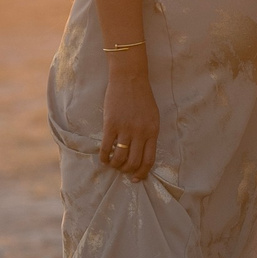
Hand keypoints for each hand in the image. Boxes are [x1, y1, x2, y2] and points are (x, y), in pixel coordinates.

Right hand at [100, 62, 158, 181]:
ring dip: (115, 165)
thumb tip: (142, 152)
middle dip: (127, 171)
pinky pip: (106, 148)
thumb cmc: (142, 97)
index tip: (136, 178)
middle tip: (122, 170)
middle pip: (134, 162)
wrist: (130, 78)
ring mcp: (125, 129)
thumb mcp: (153, 116)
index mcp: (153, 131)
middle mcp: (141, 133)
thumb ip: (149, 133)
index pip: (149, 160)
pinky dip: (104, 157)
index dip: (142, 173)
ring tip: (112, 164)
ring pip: (120, 158)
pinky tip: (103, 159)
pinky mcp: (111, 125)